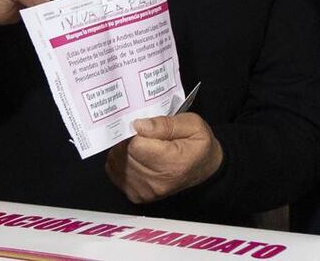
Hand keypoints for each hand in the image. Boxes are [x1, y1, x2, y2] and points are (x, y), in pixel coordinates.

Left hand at [105, 113, 223, 203]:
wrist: (205, 168)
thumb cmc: (199, 145)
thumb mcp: (192, 124)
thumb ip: (165, 123)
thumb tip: (138, 125)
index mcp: (171, 163)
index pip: (135, 145)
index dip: (133, 132)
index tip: (140, 126)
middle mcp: (156, 181)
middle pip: (123, 154)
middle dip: (126, 139)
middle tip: (139, 133)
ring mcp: (145, 190)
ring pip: (116, 162)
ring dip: (121, 150)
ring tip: (138, 144)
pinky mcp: (137, 195)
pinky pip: (115, 172)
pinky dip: (119, 161)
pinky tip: (133, 156)